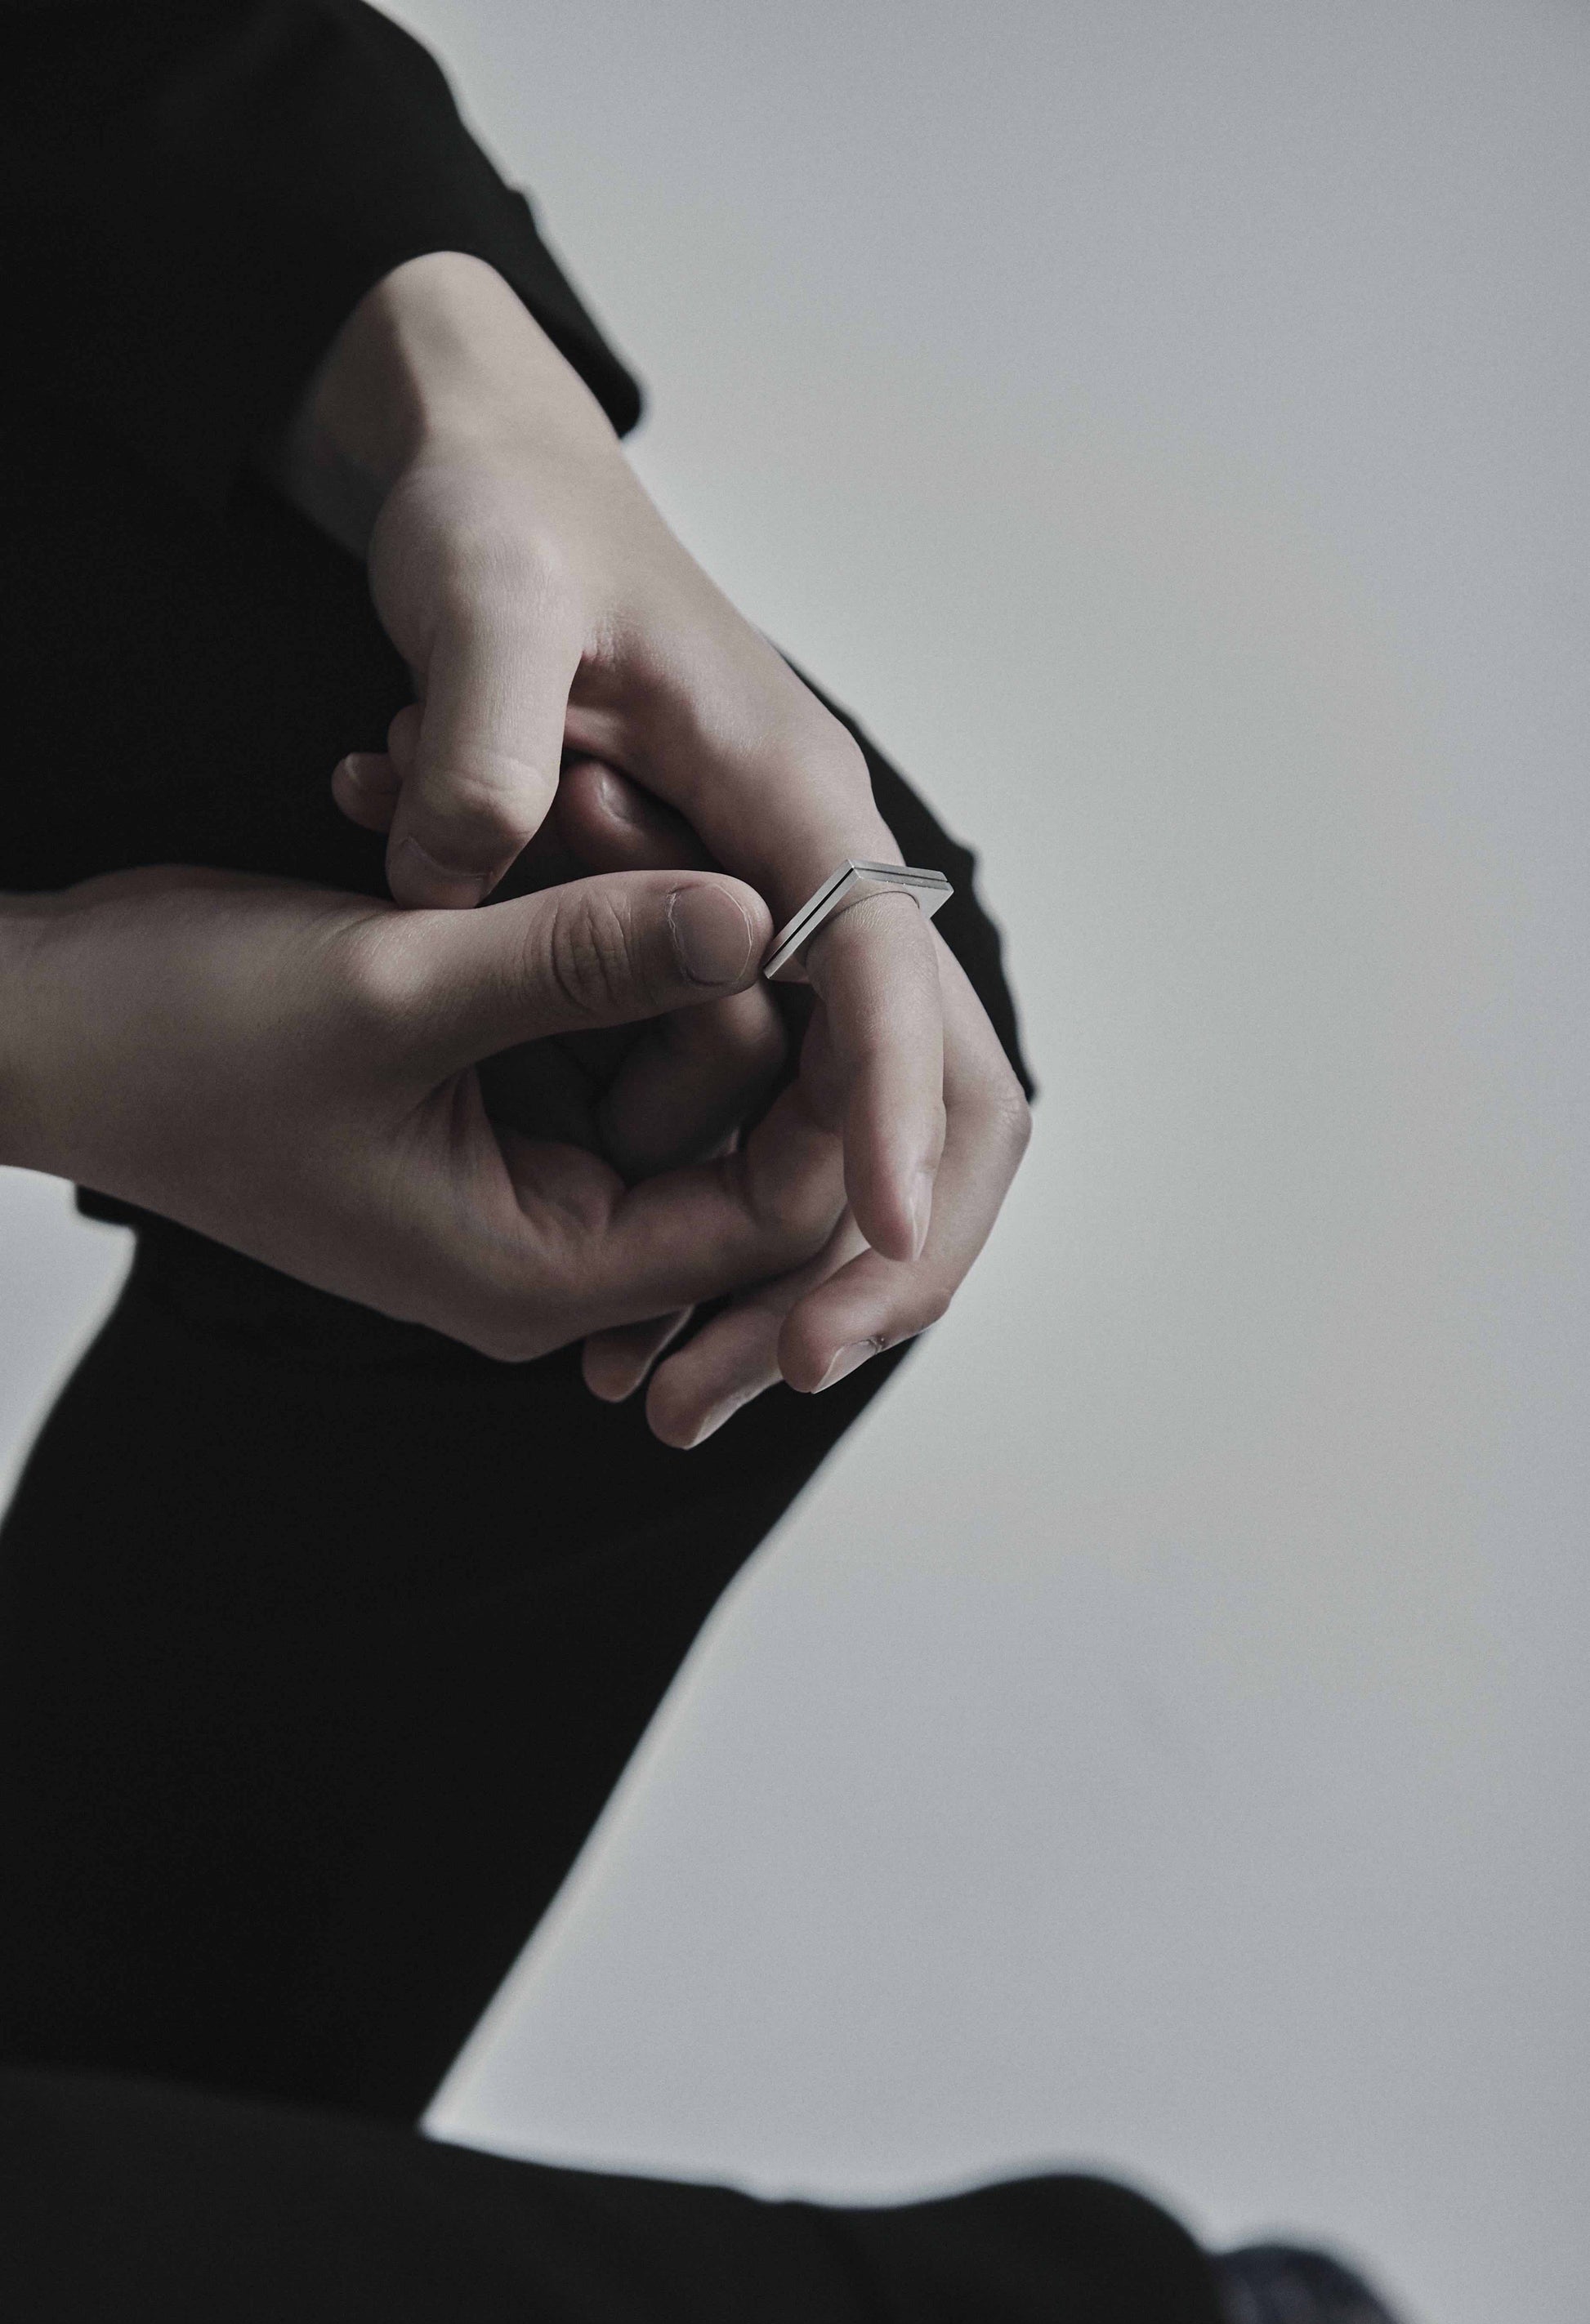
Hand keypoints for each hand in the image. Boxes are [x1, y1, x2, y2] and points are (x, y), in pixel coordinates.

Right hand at [0, 864, 844, 1360]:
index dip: (814, 1070)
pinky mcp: (493, 1088)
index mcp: (543, 1264)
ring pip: (664, 1041)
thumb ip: (582, 958)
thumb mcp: (392, 991)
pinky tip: (504, 826)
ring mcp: (523, 1161)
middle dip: (698, 960)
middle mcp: (553, 1234)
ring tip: (556, 788)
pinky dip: (568, 923)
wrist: (39, 1026)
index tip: (787, 904)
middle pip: (731, 1112)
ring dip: (626, 916)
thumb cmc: (175, 1041)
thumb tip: (758, 916)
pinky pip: (591, 1009)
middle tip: (607, 803)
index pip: (770, 1202)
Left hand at [267, 252, 1031, 1427]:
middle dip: (875, 1250)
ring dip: (796, 1263)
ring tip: (675, 1381)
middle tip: (765, 1374)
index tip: (880, 1246)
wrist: (507, 492)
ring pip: (858, 1130)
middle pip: (935, 1092)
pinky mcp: (733, 957)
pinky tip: (640, 1305)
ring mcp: (790, 923)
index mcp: (797, 804)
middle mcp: (823, 878)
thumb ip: (481, 728)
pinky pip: (779, 1116)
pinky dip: (729, 1216)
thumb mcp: (481, 594)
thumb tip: (466, 867)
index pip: (881, 983)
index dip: (889, 1118)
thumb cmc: (508, 532)